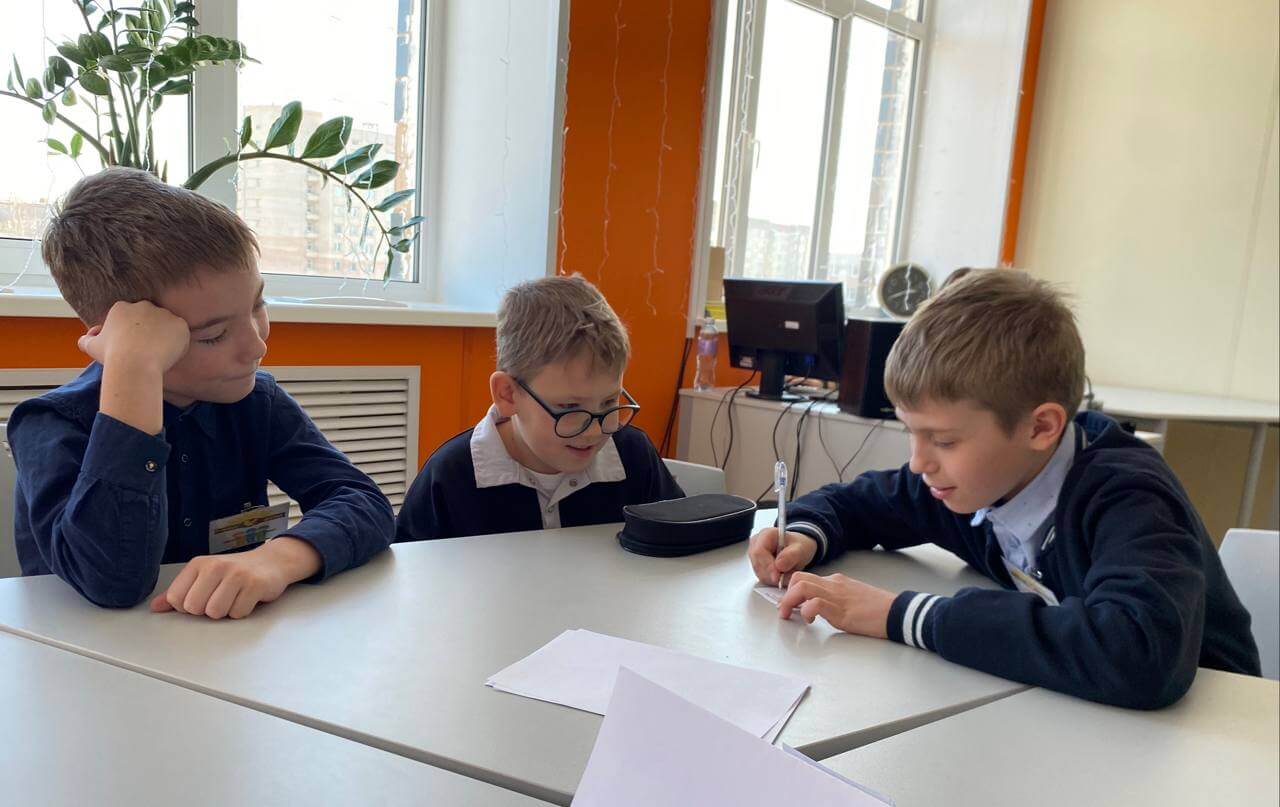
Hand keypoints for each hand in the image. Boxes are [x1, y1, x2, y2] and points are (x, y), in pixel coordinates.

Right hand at [80, 300, 190, 374]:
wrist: (135, 364)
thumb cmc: (112, 356)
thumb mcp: (92, 347)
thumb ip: (87, 339)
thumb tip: (87, 337)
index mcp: (121, 308)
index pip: (129, 316)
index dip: (131, 332)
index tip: (131, 345)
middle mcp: (143, 306)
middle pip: (149, 317)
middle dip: (149, 331)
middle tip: (147, 350)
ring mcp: (163, 313)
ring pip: (166, 324)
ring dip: (164, 336)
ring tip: (159, 354)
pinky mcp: (179, 324)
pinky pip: (181, 332)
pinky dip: (178, 342)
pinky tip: (170, 354)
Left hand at [150, 536, 321, 618]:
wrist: (271, 562)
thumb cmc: (234, 572)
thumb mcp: (204, 577)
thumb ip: (178, 592)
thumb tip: (155, 607)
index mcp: (198, 564)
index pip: (177, 599)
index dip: (188, 607)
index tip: (202, 598)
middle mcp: (215, 566)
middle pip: (195, 608)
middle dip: (207, 610)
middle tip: (220, 598)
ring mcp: (236, 575)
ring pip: (215, 613)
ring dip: (225, 612)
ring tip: (233, 598)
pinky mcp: (254, 585)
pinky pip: (237, 613)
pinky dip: (242, 611)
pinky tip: (247, 598)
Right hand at [747, 527, 817, 586]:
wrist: (797, 551)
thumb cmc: (798, 546)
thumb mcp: (801, 548)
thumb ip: (792, 555)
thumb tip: (779, 565)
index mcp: (766, 534)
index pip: (759, 551)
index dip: (767, 565)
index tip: (778, 577)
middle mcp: (756, 544)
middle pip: (757, 563)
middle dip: (772, 574)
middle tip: (786, 578)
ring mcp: (754, 556)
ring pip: (759, 572)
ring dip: (773, 578)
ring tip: (787, 574)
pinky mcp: (756, 566)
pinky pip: (761, 577)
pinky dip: (772, 580)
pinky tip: (781, 576)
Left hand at [775, 571, 894, 637]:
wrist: (896, 612)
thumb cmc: (877, 609)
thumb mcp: (852, 599)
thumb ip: (834, 600)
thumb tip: (816, 608)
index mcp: (836, 581)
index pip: (806, 577)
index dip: (791, 590)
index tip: (788, 603)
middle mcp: (833, 584)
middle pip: (799, 578)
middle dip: (786, 594)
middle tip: (784, 610)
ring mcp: (836, 596)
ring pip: (802, 587)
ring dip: (790, 601)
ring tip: (790, 615)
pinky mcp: (841, 610)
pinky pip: (815, 603)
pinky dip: (806, 611)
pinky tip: (811, 621)